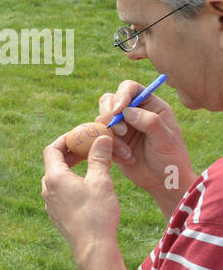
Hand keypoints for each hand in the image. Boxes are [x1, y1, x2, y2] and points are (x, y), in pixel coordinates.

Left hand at [41, 134, 120, 263]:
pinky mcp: (57, 214)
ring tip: (91, 164)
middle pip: (54, 163)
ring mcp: (50, 203)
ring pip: (57, 178)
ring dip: (71, 168)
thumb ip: (99, 158)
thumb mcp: (101, 181)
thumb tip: (101, 138)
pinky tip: (89, 186)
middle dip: (70, 153)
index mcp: (54, 178)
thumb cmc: (97, 213)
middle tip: (88, 148)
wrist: (93, 247)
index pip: (52, 150)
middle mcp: (47, 189)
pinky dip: (71, 183)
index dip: (65, 139)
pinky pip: (60, 192)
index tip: (79, 136)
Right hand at [98, 80, 192, 203]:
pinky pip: (99, 138)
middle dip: (109, 115)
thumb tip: (127, 111)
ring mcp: (121, 127)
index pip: (130, 88)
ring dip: (111, 137)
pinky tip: (125, 159)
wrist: (162, 181)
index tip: (118, 111)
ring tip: (127, 152)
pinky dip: (109, 149)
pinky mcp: (111, 141)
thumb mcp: (166, 139)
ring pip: (101, 120)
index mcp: (150, 106)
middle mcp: (134, 113)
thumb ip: (150, 121)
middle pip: (109, 100)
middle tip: (120, 132)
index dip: (121, 95)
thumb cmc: (170, 159)